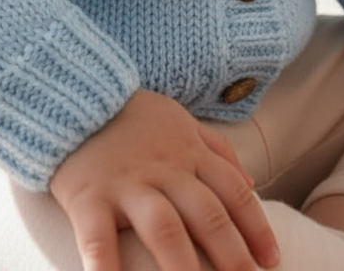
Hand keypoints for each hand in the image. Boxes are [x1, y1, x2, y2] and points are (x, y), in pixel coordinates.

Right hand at [49, 89, 279, 270]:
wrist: (73, 90)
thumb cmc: (131, 113)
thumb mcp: (179, 119)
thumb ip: (216, 148)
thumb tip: (253, 183)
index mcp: (188, 151)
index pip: (233, 191)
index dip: (256, 227)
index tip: (270, 260)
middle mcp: (164, 169)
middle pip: (207, 215)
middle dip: (232, 256)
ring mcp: (126, 182)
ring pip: (164, 228)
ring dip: (184, 268)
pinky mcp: (88, 195)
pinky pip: (99, 238)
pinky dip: (106, 267)